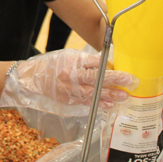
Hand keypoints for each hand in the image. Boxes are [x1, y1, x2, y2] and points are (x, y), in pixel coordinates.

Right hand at [1, 49, 138, 115]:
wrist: (31, 76)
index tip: (127, 74)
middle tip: (131, 85)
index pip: (97, 66)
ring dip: (110, 96)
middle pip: (97, 80)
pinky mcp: (66, 100)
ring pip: (93, 93)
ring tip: (123, 97)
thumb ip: (87, 61)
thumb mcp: (69, 56)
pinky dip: (98, 104)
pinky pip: (85, 102)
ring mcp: (68, 90)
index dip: (114, 71)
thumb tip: (108, 65)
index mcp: (72, 62)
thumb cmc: (52, 64)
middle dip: (116, 83)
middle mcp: (71, 76)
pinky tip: (108, 105)